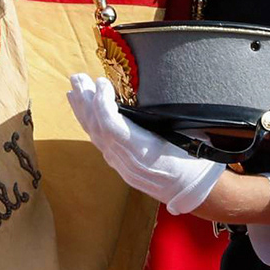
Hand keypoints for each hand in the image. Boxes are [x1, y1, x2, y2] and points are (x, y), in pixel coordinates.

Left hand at [67, 73, 223, 214]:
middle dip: (86, 101)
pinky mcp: (120, 165)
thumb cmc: (194, 158)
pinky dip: (89, 122)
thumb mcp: (185, 134)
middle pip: (99, 128)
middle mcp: (128, 162)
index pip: (112, 128)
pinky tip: (82, 110)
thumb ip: (162, 115)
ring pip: (95, 135)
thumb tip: (145, 89)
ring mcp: (121, 166)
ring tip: (74, 88)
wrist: (195, 191)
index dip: (102, 103)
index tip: (102, 81)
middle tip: (78, 78)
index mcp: (145, 154)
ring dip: (83, 109)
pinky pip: (99, 141)